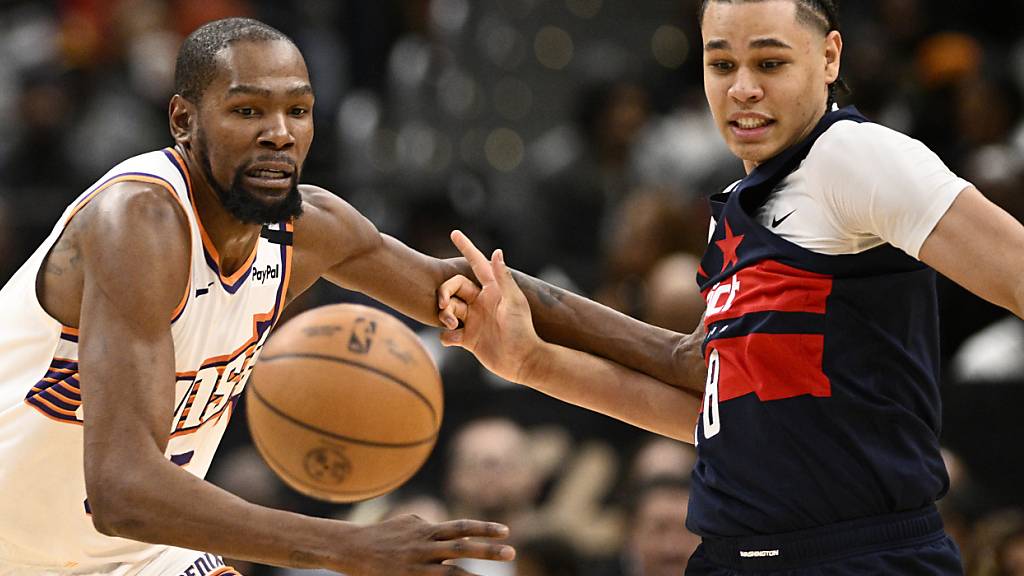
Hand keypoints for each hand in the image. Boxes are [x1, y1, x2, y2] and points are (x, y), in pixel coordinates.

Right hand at [339, 515, 513, 574]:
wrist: (352, 549)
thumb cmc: (382, 535)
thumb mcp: (408, 522)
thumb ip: (430, 526)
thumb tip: (448, 529)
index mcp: (427, 530)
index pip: (462, 527)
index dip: (485, 528)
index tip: (506, 531)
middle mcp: (425, 547)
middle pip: (462, 548)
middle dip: (488, 551)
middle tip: (512, 552)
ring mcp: (416, 566)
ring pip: (450, 574)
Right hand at [437, 230, 543, 382]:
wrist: (522, 361)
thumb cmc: (522, 330)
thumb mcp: (513, 302)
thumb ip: (503, 278)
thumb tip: (497, 251)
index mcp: (492, 290)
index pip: (476, 264)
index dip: (467, 248)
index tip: (454, 233)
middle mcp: (480, 302)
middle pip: (453, 288)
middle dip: (445, 293)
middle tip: (445, 305)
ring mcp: (474, 320)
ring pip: (448, 309)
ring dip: (444, 315)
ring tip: (453, 325)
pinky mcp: (468, 339)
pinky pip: (448, 334)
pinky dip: (446, 336)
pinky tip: (454, 339)